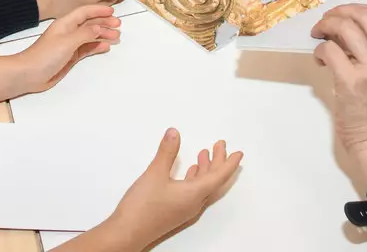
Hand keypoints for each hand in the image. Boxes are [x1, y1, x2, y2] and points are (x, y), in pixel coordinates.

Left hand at [18, 4, 119, 91]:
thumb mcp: (67, 41)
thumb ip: (85, 33)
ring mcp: (70, 44)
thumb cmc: (45, 55)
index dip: (98, 10)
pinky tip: (106, 46)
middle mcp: (68, 31)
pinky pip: (87, 48)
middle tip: (118, 25)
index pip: (84, 12)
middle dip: (104, 22)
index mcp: (65, 23)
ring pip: (90, 36)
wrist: (29, 74)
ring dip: (103, 35)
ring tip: (116, 36)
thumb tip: (99, 27)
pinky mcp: (70, 56)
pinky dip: (97, 46)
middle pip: (89, 23)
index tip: (112, 11)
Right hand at [102, 129, 242, 247]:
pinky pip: (193, 191)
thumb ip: (166, 152)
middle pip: (213, 180)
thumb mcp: (155, 174)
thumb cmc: (143, 206)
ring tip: (204, 154)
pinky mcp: (175, 210)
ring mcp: (185, 208)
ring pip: (203, 186)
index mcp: (194, 194)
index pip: (219, 177)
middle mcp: (194, 203)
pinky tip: (189, 171)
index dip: (229, 164)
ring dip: (205, 169)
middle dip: (218, 161)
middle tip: (220, 145)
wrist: (128, 233)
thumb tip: (174, 133)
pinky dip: (195, 178)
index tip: (239, 153)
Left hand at [311, 5, 366, 178]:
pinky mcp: (351, 81)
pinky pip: (330, 50)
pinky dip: (320, 50)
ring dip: (326, 27)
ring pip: (345, 28)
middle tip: (326, 22)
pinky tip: (320, 60)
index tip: (342, 15)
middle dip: (339, 13)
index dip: (356, 9)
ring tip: (319, 36)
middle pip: (363, 16)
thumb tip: (345, 30)